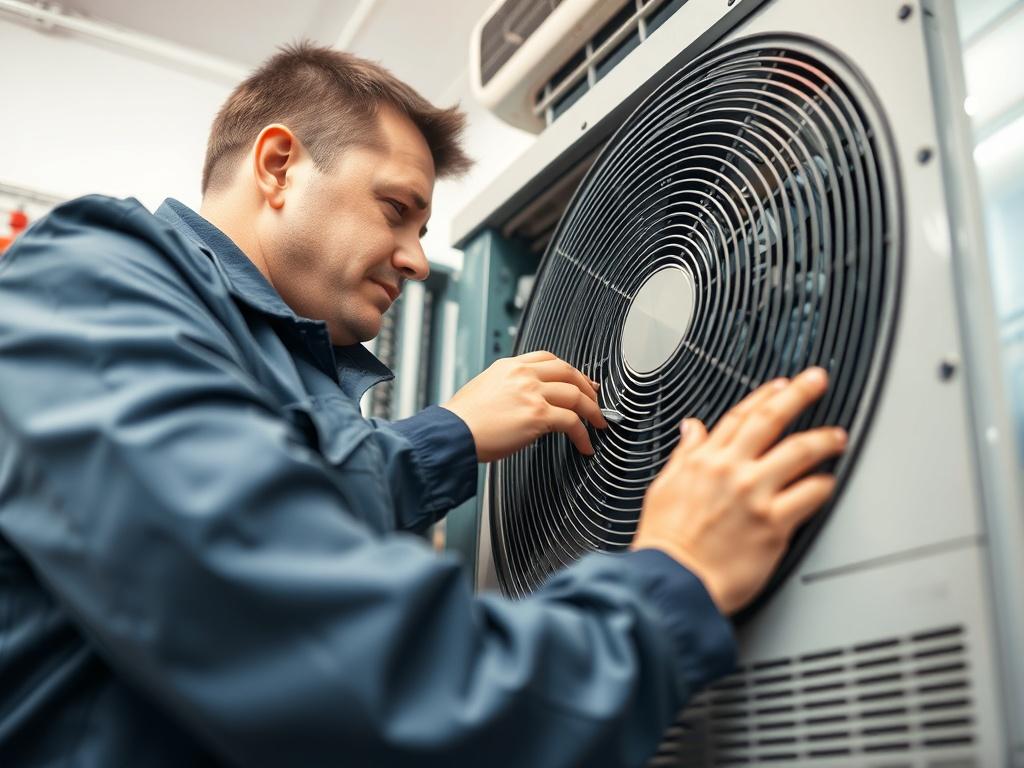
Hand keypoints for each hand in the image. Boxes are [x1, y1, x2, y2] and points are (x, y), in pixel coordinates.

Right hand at [441, 351, 607, 462]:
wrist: (452, 433)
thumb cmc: (462, 420)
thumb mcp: (484, 390)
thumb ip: (508, 389)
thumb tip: (525, 403)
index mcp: (510, 366)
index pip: (549, 359)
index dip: (570, 371)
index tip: (579, 381)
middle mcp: (523, 374)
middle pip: (569, 372)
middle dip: (587, 387)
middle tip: (595, 401)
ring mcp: (532, 392)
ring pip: (576, 395)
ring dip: (592, 411)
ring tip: (598, 424)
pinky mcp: (537, 414)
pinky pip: (572, 422)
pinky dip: (584, 434)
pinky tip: (585, 444)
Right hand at [632, 368, 846, 614]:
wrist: (673, 581)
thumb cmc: (666, 543)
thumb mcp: (663, 487)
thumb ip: (684, 455)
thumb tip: (691, 429)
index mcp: (703, 460)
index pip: (739, 416)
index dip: (764, 395)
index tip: (781, 385)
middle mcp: (730, 470)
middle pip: (772, 420)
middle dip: (799, 394)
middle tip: (817, 381)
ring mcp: (754, 494)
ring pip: (799, 451)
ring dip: (823, 440)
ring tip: (837, 437)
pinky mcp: (773, 523)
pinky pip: (810, 494)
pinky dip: (824, 485)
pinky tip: (830, 482)